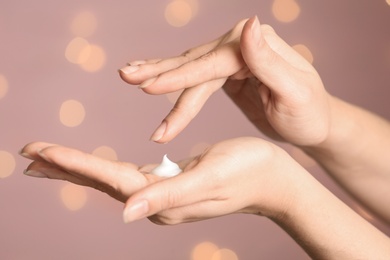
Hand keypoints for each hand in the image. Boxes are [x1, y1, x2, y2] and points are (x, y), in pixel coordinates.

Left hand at [19, 138, 304, 225]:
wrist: (274, 180)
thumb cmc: (249, 171)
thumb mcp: (209, 177)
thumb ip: (166, 195)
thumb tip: (124, 213)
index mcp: (163, 198)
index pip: (108, 179)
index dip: (72, 164)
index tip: (36, 151)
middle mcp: (157, 201)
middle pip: (102, 182)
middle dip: (65, 168)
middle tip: (29, 156)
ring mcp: (164, 194)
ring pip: (112, 179)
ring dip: (81, 168)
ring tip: (52, 160)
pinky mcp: (171, 183)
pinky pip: (129, 175)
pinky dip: (106, 168)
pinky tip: (98, 166)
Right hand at [119, 16, 330, 145]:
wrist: (314, 124)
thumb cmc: (309, 113)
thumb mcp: (295, 91)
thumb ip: (268, 60)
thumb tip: (248, 23)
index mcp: (258, 44)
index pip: (212, 63)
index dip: (180, 78)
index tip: (148, 89)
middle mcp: (242, 44)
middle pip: (194, 61)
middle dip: (160, 74)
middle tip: (125, 77)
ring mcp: (231, 57)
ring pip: (189, 68)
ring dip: (159, 75)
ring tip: (128, 76)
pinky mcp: (225, 72)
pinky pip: (193, 78)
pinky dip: (172, 82)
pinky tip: (152, 77)